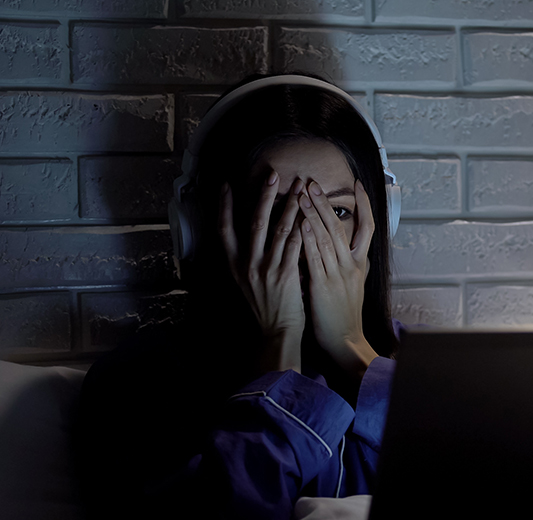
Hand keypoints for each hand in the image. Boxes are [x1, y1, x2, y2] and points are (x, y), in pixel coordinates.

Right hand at [219, 173, 304, 372]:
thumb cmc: (266, 308)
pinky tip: (309, 212)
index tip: (226, 185)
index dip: (224, 206)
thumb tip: (249, 236)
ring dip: (289, 205)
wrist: (276, 333)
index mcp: (234, 266)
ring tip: (298, 187)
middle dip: (263, 196)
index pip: (223, 229)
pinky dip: (302, 226)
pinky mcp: (285, 275)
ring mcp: (266, 269)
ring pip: (277, 229)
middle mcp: (247, 265)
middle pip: (253, 222)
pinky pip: (294, 244)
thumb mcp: (246, 283)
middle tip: (271, 174)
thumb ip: (247, 260)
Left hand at [299, 179, 378, 377]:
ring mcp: (338, 275)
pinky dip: (309, 238)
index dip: (363, 204)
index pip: (367, 226)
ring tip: (303, 194)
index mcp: (361, 263)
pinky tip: (301, 223)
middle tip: (313, 182)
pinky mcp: (324, 286)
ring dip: (315, 214)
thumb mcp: (354, 283)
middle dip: (327, 202)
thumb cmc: (345, 314)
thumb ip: (350, 262)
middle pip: (342, 226)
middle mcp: (352, 265)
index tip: (356, 183)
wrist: (345, 340)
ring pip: (328, 237)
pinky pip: (316, 257)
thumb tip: (347, 245)